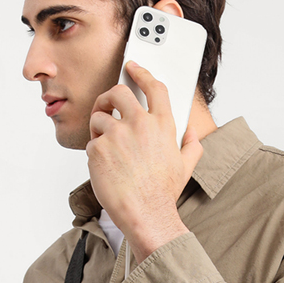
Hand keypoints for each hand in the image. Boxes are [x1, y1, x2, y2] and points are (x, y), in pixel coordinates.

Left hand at [86, 60, 202, 262]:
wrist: (145, 214)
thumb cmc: (162, 194)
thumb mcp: (186, 167)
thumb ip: (192, 145)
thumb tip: (191, 133)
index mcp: (162, 125)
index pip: (153, 87)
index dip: (142, 73)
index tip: (133, 68)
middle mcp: (140, 124)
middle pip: (118, 92)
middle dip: (109, 96)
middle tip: (106, 105)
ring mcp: (117, 135)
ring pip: (99, 116)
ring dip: (98, 128)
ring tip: (105, 146)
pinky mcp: (98, 148)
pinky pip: (91, 142)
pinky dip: (94, 152)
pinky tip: (104, 165)